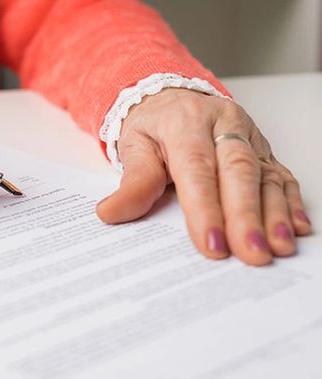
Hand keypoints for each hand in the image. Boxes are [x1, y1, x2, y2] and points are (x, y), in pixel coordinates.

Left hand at [96, 88, 310, 265]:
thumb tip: (110, 213)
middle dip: (245, 216)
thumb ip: (131, 182)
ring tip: (276, 248)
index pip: (197, 170)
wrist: (171, 99)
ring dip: (273, 214)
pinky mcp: (262, 151)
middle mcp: (223, 126)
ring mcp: (248, 137)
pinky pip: (281, 176)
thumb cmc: (152, 126)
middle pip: (239, 171)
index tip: (210, 244)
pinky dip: (290, 203)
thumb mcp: (133, 147)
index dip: (205, 209)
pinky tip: (294, 228)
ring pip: (265, 175)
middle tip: (250, 253)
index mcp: (185, 123)